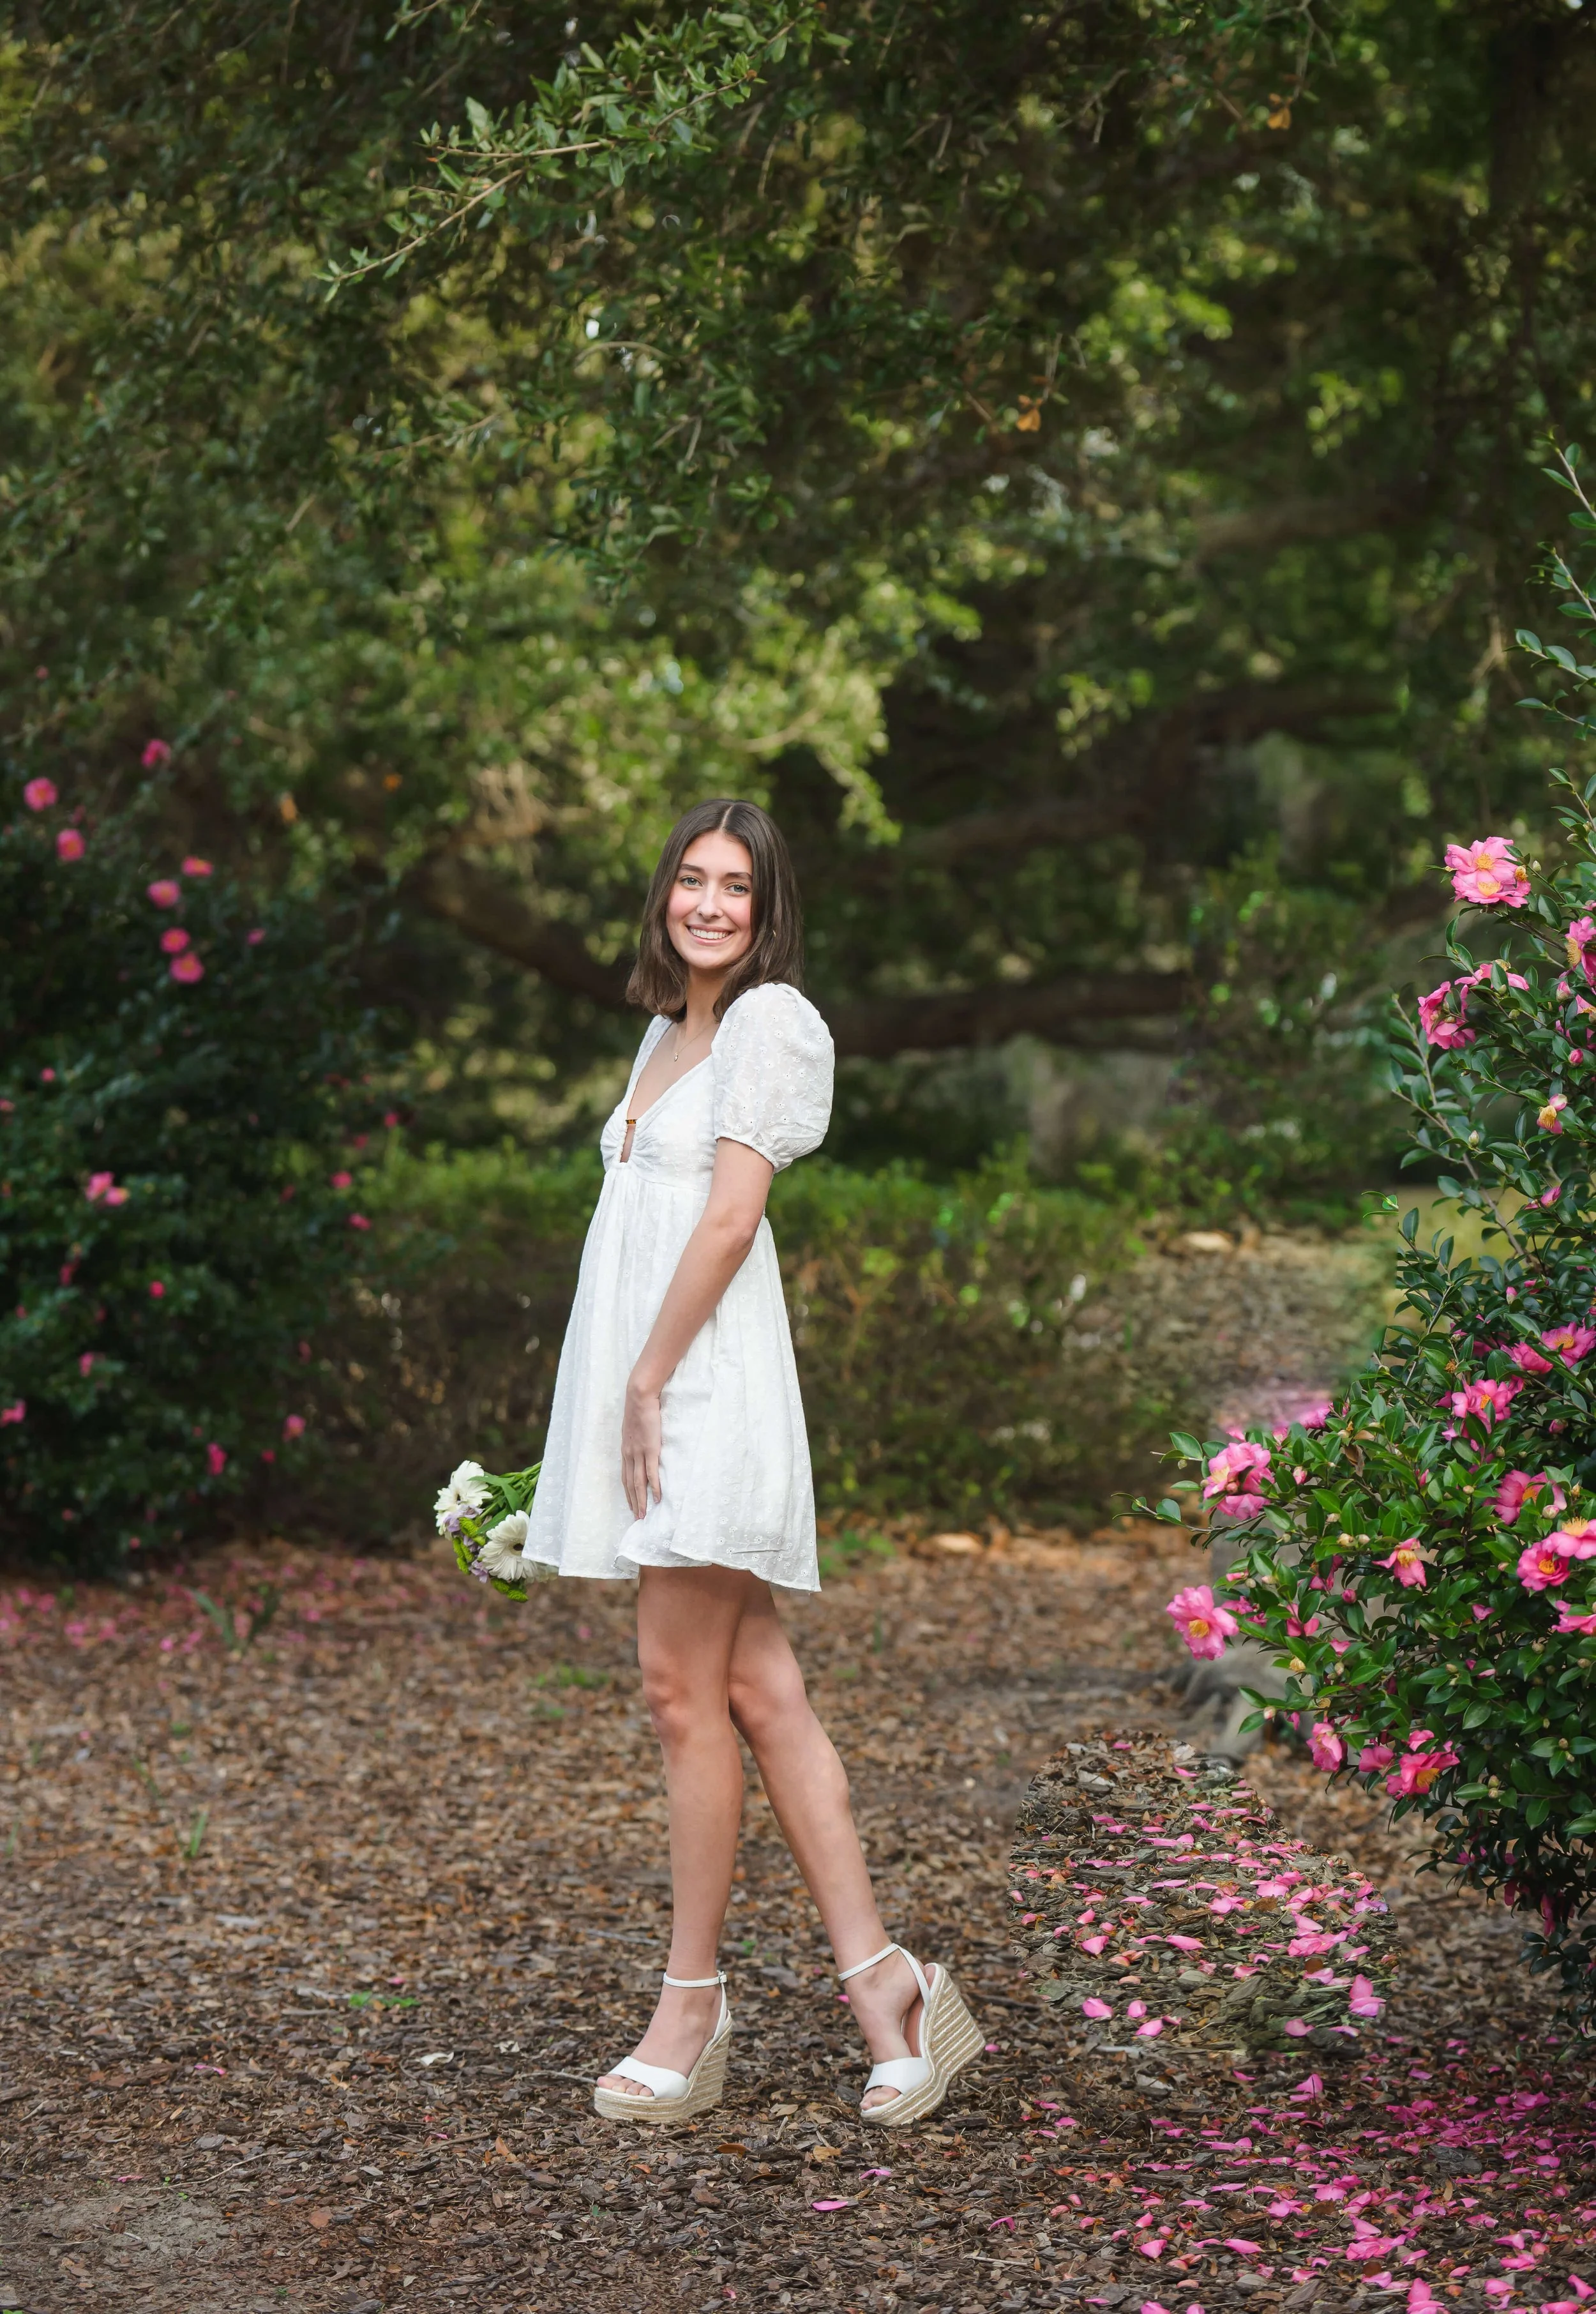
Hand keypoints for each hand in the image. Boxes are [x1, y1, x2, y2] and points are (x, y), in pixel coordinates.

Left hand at [621, 1375, 662, 1521]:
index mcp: (625, 1451)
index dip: (628, 1493)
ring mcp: (639, 1454)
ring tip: (644, 1515)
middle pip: (630, 1484)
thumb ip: (636, 1439)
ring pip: (638, 1483)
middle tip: (637, 1518)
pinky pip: (651, 1473)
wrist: (640, 1398)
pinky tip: (657, 1498)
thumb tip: (642, 1444)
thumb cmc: (639, 1409)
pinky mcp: (650, 1450)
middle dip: (633, 1502)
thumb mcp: (634, 1428)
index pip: (625, 1477)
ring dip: (641, 1501)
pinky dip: (654, 1488)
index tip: (631, 1505)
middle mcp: (630, 1455)